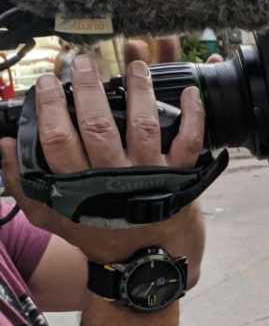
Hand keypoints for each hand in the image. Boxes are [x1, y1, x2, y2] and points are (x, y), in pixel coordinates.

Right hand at [0, 54, 205, 277]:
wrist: (141, 262)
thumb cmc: (95, 234)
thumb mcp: (50, 215)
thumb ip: (21, 180)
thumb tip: (4, 143)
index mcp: (77, 185)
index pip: (57, 137)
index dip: (51, 105)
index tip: (49, 81)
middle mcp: (112, 176)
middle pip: (96, 124)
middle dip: (88, 87)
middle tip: (83, 62)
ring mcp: (149, 175)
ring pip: (142, 125)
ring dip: (139, 90)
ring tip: (134, 65)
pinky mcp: (180, 178)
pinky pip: (189, 142)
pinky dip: (193, 116)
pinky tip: (190, 92)